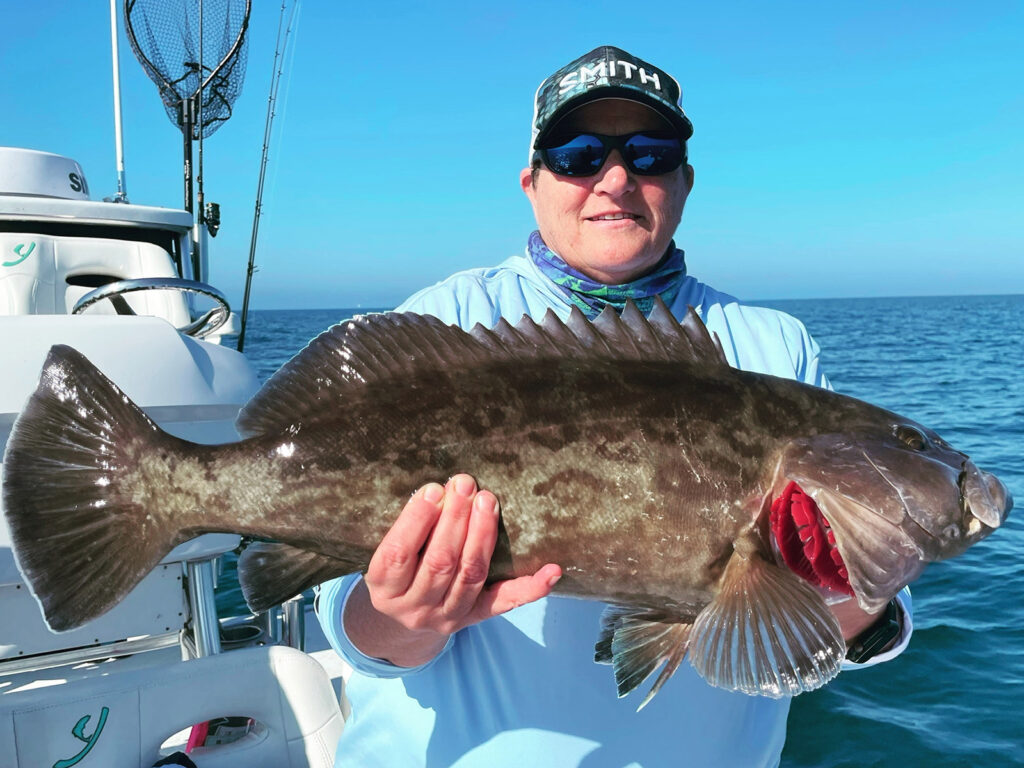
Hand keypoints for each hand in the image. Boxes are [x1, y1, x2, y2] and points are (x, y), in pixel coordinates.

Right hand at [344, 474, 561, 666]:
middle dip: (456, 519)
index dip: (417, 520)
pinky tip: (552, 570)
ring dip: (483, 535)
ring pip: (471, 575)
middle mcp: (415, 606)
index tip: (433, 489)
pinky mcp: (476, 618)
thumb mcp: (387, 555)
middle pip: (440, 562)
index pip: (399, 553)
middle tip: (466, 484)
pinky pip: (506, 602)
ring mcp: (448, 615)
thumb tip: (442, 488)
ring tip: (488, 501)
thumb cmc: (398, 572)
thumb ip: (407, 528)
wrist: (403, 623)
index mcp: (384, 587)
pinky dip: (532, 587)